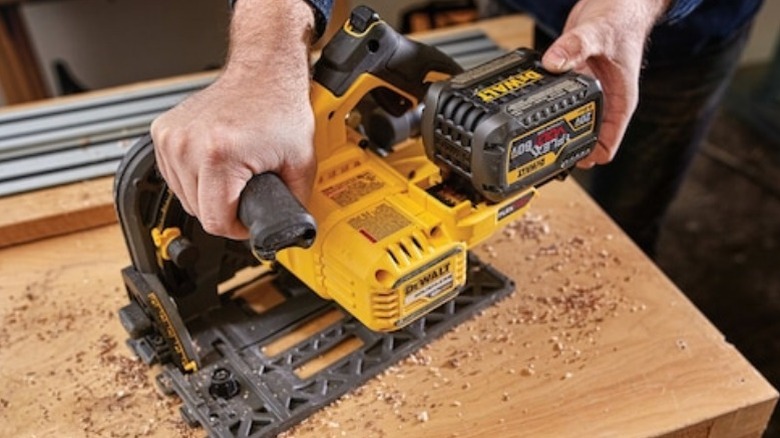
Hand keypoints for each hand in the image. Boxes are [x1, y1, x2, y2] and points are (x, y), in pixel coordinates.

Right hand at [151, 0, 315, 239]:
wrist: (263, 72)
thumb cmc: (281, 109)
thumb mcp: (301, 164)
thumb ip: (297, 205)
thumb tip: (292, 233)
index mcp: (218, 156)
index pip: (215, 222)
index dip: (237, 228)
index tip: (249, 219)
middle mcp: (187, 146)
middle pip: (198, 211)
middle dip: (225, 209)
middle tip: (247, 190)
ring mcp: (171, 137)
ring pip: (183, 196)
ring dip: (207, 194)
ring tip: (233, 174)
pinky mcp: (162, 132)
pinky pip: (173, 176)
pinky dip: (193, 178)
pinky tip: (214, 165)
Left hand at [540, 0, 670, 167]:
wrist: (615, 1)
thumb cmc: (621, 18)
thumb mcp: (599, 33)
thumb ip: (575, 47)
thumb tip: (554, 62)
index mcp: (620, 101)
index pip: (608, 144)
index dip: (589, 158)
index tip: (568, 161)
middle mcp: (604, 101)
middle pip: (585, 139)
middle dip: (566, 147)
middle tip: (542, 152)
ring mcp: (588, 91)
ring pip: (570, 121)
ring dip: (554, 128)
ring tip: (532, 136)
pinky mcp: (572, 79)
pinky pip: (558, 100)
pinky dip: (546, 105)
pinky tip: (530, 107)